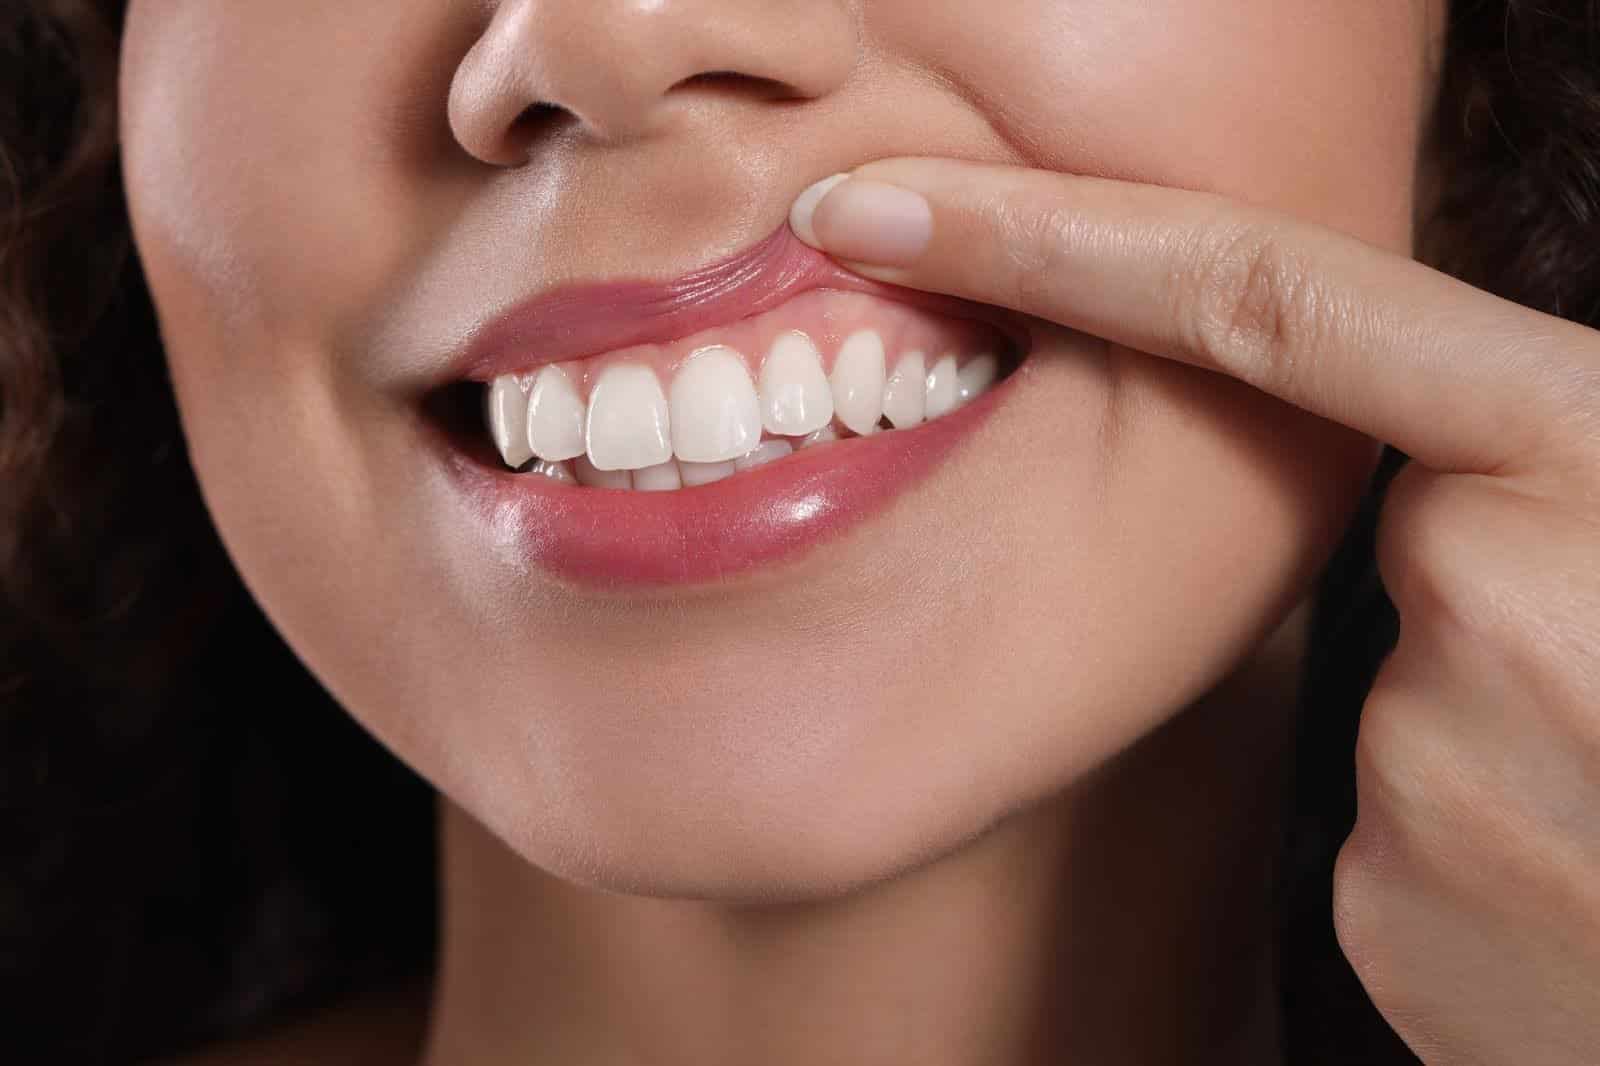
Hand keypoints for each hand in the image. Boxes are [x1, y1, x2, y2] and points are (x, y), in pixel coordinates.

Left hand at [790, 158, 1599, 1063]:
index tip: (870, 205)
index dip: (1038, 234)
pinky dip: (1465, 836)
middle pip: (1373, 538)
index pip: (1244, 299)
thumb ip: (1559, 444)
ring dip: (1491, 722)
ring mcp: (1423, 766)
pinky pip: (1380, 824)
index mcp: (1587, 453)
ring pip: (1386, 692)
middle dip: (1470, 581)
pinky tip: (1582, 882)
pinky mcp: (1379, 905)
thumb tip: (1456, 474)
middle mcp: (1480, 598)